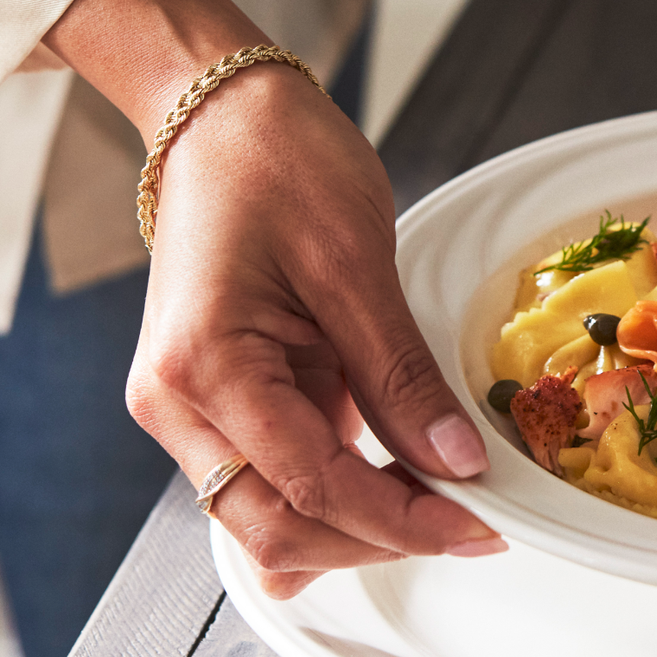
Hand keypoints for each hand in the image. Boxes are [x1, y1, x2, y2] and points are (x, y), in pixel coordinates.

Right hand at [45, 0, 498, 598]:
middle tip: (471, 524)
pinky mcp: (215, 398)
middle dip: (376, 539)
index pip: (312, 487)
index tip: (480, 526)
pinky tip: (388, 506)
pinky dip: (331, 496)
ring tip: (444, 505)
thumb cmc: (278, 163)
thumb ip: (401, 378)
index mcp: (203, 368)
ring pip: (268, 515)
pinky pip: (270, 474)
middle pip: (277, 527)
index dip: (402, 521)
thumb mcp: (357, 266)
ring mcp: (187, 407)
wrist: (222, 117)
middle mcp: (175, 404)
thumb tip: (457, 464)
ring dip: (355, 525)